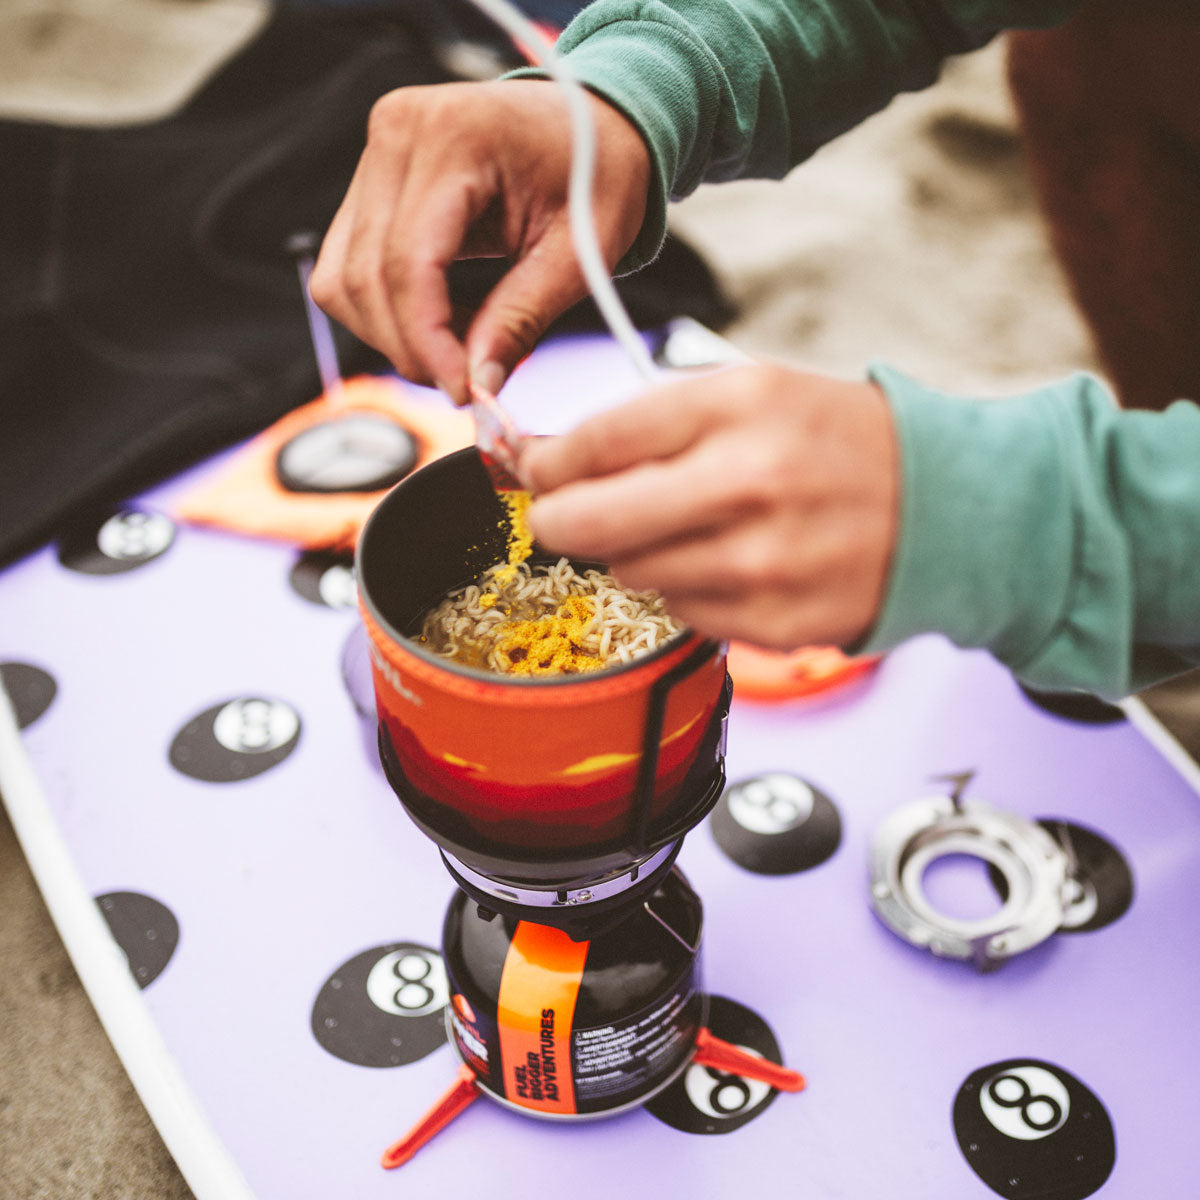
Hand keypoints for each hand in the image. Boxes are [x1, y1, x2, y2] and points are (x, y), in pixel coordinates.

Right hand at [309, 80, 650, 403]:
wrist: (592, 125)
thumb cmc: (595, 175)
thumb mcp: (578, 254)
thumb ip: (520, 318)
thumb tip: (478, 385)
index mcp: (455, 136)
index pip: (408, 262)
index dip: (428, 341)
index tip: (464, 393)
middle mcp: (398, 132)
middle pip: (365, 276)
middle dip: (412, 348)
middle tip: (468, 383)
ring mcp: (376, 151)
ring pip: (342, 279)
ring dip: (393, 334)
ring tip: (464, 345)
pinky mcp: (369, 178)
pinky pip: (347, 265)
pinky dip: (387, 311)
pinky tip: (443, 319)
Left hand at [520, 365, 899, 648]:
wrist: (945, 506)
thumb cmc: (833, 443)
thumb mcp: (751, 395)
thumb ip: (649, 423)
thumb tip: (546, 458)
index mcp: (738, 406)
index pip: (596, 441)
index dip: (547, 461)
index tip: (536, 469)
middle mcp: (748, 484)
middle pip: (589, 521)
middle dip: (558, 519)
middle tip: (563, 514)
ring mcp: (761, 563)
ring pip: (630, 572)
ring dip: (636, 553)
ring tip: (688, 529)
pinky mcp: (773, 623)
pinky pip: (680, 611)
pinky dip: (687, 589)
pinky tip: (730, 564)